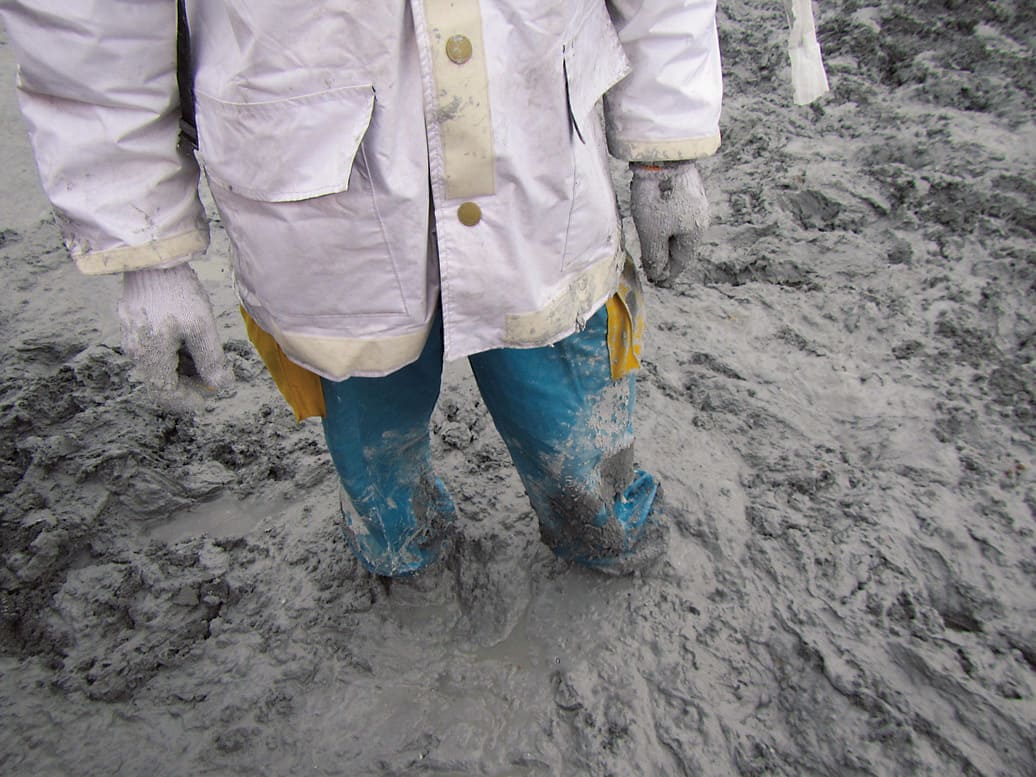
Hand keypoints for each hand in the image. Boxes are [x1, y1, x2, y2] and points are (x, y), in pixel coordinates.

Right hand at [118, 263, 230, 392]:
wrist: (152, 258)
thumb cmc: (178, 292)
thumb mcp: (202, 328)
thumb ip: (211, 360)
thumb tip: (222, 385)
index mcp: (150, 356)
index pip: (165, 393)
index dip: (187, 401)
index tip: (208, 398)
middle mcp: (136, 350)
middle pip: (161, 381)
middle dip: (188, 384)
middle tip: (213, 378)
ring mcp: (132, 336)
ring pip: (158, 365)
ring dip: (182, 369)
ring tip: (206, 360)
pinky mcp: (133, 322)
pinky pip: (153, 349)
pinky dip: (173, 354)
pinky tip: (191, 345)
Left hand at [629, 161, 709, 286]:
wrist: (663, 157)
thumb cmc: (658, 198)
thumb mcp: (652, 233)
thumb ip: (655, 256)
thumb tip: (658, 274)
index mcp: (694, 234)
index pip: (681, 262)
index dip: (668, 275)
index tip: (658, 283)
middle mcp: (699, 220)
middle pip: (682, 246)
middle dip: (667, 259)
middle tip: (654, 270)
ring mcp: (694, 203)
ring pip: (678, 230)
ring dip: (665, 242)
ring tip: (652, 250)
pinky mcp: (686, 190)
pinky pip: (676, 216)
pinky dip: (666, 226)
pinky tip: (656, 226)